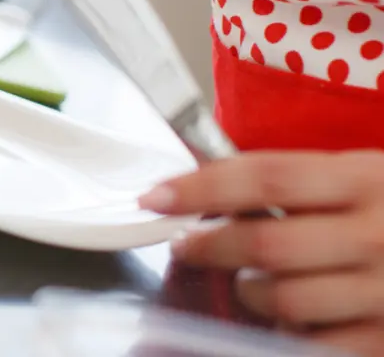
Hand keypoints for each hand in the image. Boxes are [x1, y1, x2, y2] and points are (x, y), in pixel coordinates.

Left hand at [140, 151, 383, 354]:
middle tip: (187, 246)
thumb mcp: (371, 177)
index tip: (155, 196)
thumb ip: (306, 184)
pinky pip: (314, 343)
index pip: (264, 178)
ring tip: (253, 283)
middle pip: (265, 243)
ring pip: (283, 299)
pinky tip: (293, 319)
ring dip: (251, 293)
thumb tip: (215, 190)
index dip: (200, 187)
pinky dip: (290, 332)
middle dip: (210, 246)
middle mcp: (378, 234)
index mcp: (368, 179)